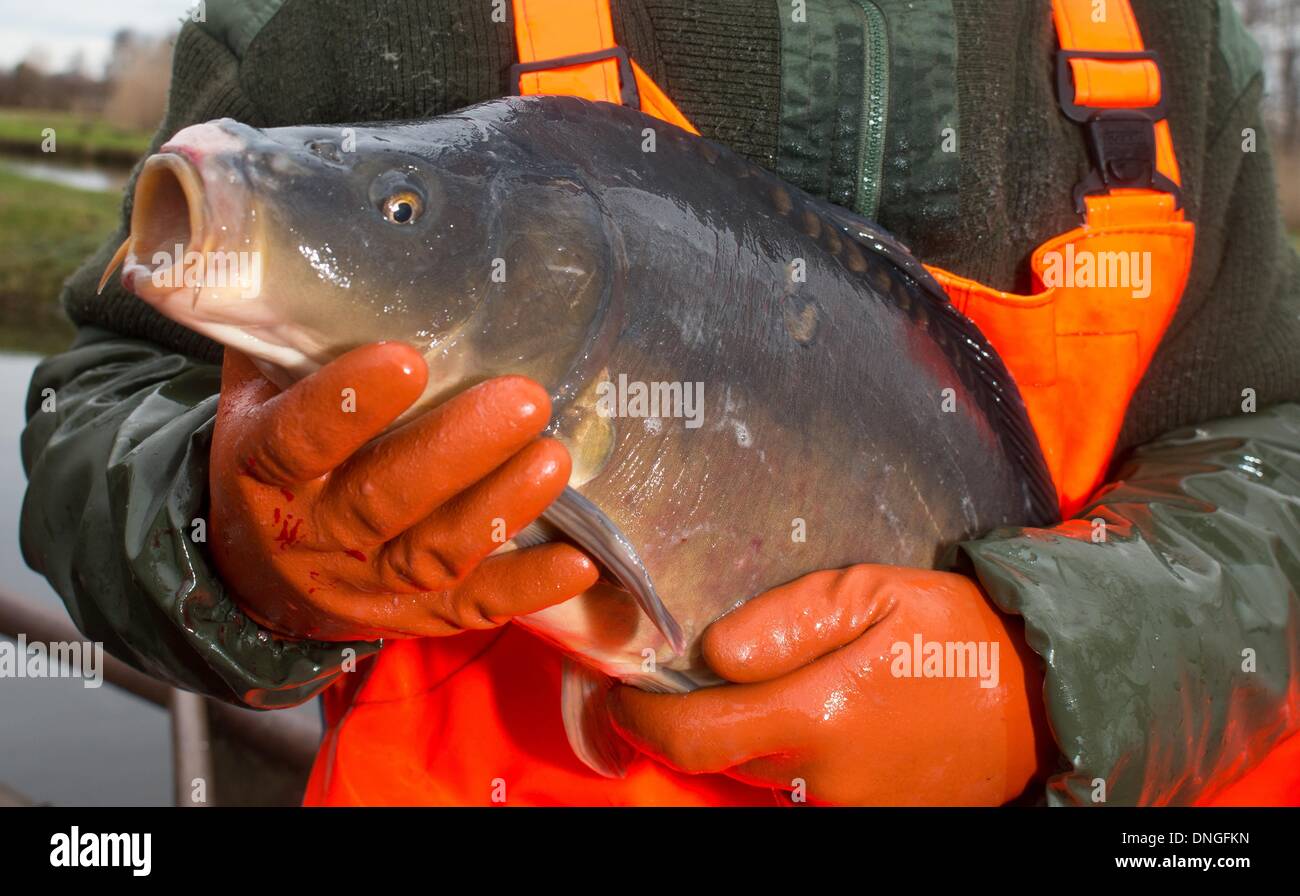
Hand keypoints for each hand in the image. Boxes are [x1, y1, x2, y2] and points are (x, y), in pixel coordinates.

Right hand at [208, 343, 596, 640]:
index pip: (298, 440)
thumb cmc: (276, 449)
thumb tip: (317, 234)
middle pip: (382, 500)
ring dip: (500, 507)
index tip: (407, 359)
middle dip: (457, 450)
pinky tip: (581, 562)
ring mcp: (363, 582)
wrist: (258, 570)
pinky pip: (471, 607)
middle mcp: (311, 533)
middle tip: (523, 399)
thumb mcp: (257, 391)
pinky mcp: (411, 617)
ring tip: (555, 457)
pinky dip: (527, 588)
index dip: (348, 404)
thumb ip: (284, 330)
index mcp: (262, 469)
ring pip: (432, 553)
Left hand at [606, 565, 1049, 804]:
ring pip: (761, 777)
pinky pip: (804, 792)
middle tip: (686, 672)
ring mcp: (850, 811)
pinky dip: (790, 757)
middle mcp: (824, 782)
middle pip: (720, 758)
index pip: (690, 737)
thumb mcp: (872, 595)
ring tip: (765, 685)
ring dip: (745, 736)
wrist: (1043, 699)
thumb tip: (713, 652)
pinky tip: (816, 715)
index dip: (641, 716)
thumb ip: (786, 621)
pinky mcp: (874, 820)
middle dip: (693, 718)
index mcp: (815, 719)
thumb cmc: (954, 634)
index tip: (623, 689)